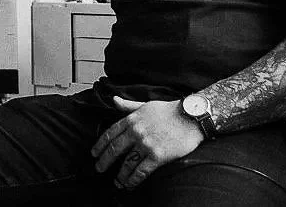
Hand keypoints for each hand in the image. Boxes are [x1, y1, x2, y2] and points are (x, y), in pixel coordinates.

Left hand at [90, 96, 204, 189]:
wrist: (191, 117)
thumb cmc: (170, 110)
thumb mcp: (146, 104)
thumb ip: (128, 105)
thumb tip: (114, 100)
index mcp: (131, 119)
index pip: (109, 134)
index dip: (100, 145)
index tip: (94, 153)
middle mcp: (136, 132)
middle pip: (114, 150)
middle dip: (104, 161)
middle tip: (99, 168)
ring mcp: (146, 144)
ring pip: (127, 163)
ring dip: (119, 175)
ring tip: (116, 182)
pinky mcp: (157, 156)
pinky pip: (141, 171)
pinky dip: (133, 179)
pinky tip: (129, 184)